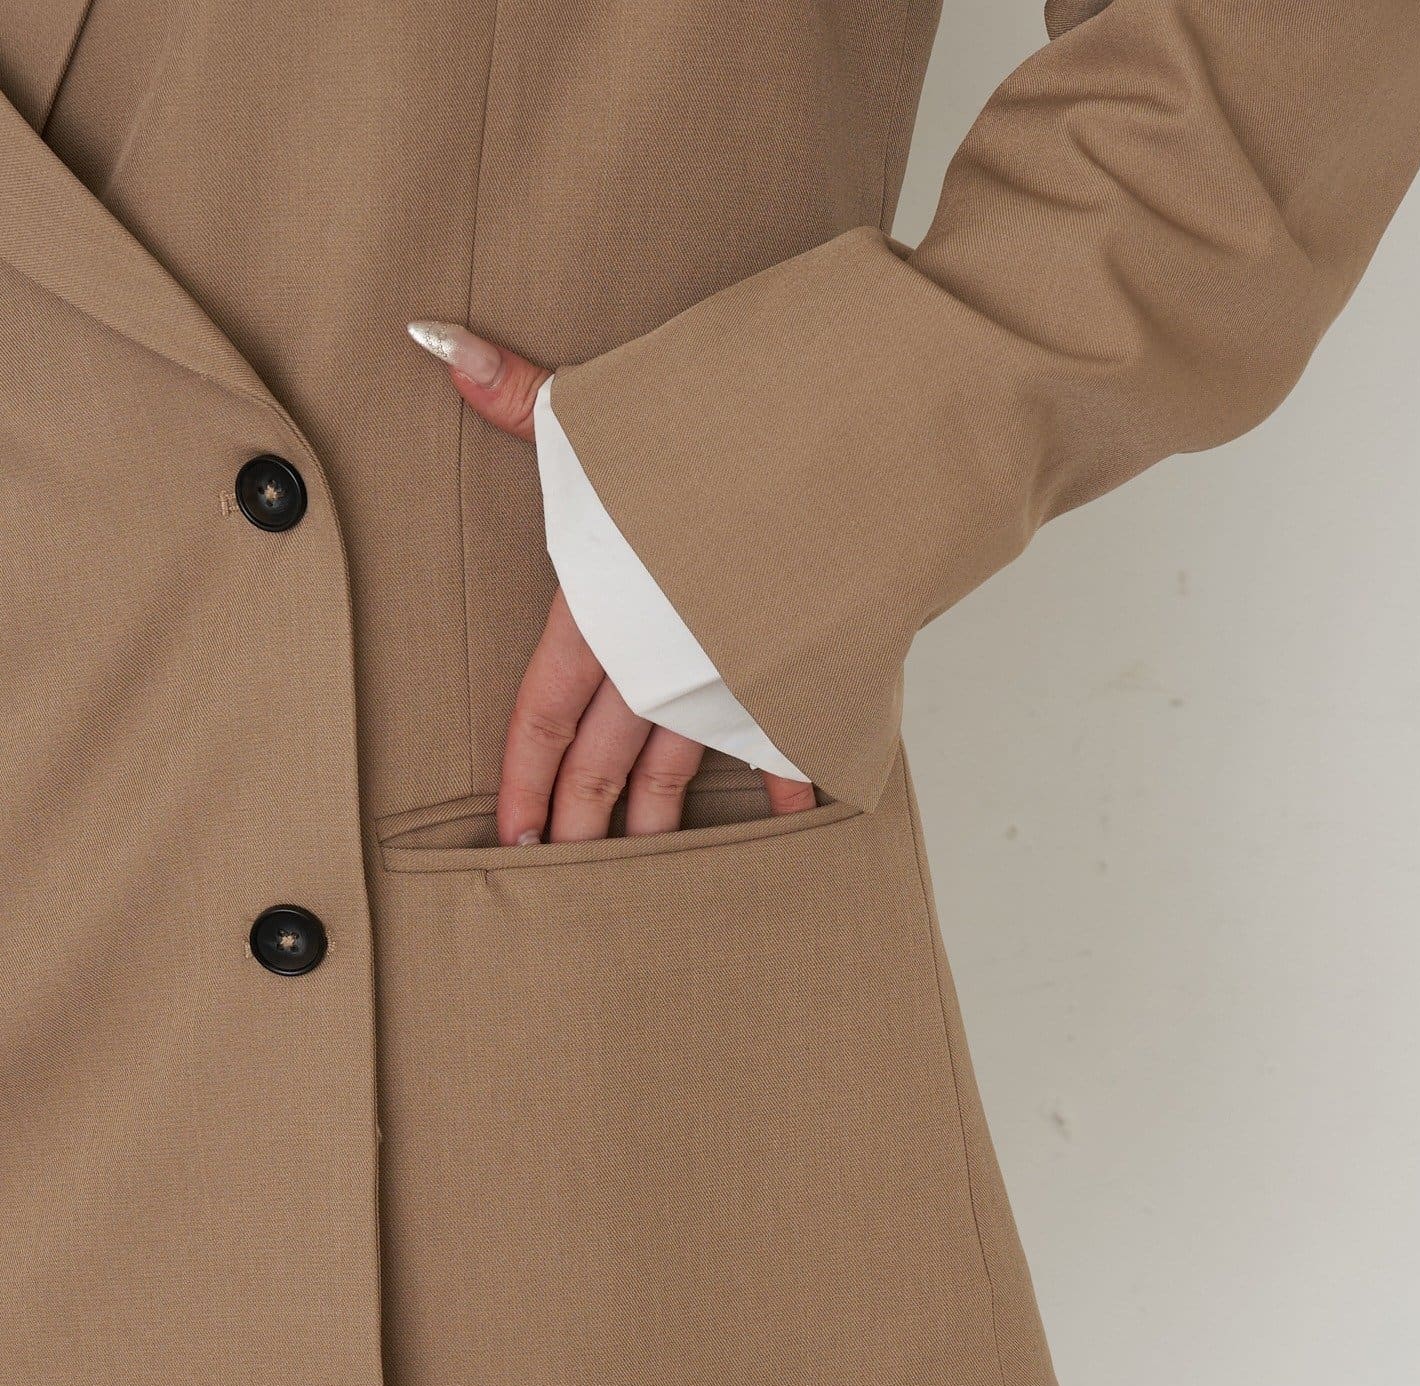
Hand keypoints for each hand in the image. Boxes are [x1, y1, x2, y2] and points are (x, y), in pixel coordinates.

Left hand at [407, 321, 815, 845]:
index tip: (512, 842)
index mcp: (601, 616)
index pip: (540, 722)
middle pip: (603, 764)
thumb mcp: (610, 422)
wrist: (853, 465)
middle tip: (562, 881)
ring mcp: (727, 678)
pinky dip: (784, 779)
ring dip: (662, 822)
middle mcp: (658, 664)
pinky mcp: (791, 674)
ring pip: (680, 767)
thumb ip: (522, 398)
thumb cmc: (731, 443)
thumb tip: (439, 343)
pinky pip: (780, 744)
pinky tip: (789, 815)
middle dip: (580, 827)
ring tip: (646, 864)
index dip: (521, 787)